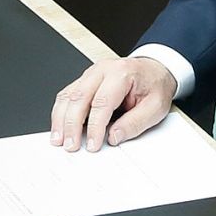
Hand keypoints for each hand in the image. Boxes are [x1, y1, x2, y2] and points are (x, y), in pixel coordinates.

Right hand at [50, 56, 178, 151]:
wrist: (155, 70)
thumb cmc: (155, 85)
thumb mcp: (156, 107)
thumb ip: (135, 122)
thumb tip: (114, 137)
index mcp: (121, 73)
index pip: (102, 102)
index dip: (95, 126)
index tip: (92, 144)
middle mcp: (102, 70)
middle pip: (78, 98)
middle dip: (71, 124)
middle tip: (70, 145)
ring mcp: (90, 74)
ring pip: (67, 95)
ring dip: (60, 119)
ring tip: (59, 139)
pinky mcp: (84, 80)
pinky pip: (67, 95)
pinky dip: (61, 112)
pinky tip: (60, 126)